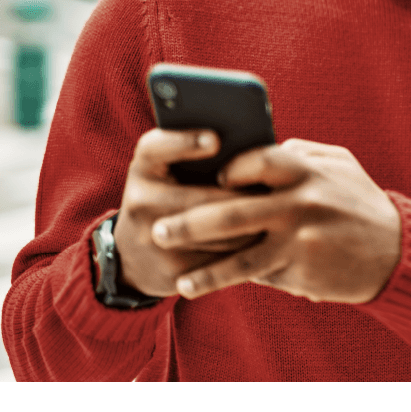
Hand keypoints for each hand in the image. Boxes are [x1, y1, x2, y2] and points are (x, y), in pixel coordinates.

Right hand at [114, 129, 263, 298]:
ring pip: (216, 235)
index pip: (155, 148)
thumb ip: (191, 152)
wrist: (133, 256)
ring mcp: (153, 239)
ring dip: (251, 226)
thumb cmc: (164, 197)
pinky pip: (219, 261)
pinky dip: (245, 252)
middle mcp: (141, 202)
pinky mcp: (171, 271)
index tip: (215, 140)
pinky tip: (265, 243)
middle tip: (274, 191)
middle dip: (241, 196)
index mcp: (143, 169)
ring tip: (277, 216)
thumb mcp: (164, 172)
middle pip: (199, 198)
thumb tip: (248, 145)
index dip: (184, 143)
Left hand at [149, 138, 401, 303]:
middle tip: (157, 230)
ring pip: (240, 258)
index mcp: (307, 171)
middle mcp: (300, 205)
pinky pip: (259, 275)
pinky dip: (229, 278)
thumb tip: (256, 149)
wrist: (398, 252)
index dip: (230, 169)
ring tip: (177, 276)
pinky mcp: (302, 273)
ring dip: (203, 268)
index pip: (257, 161)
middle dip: (190, 223)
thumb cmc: (360, 202)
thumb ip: (298, 153)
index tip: (213, 179)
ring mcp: (300, 243)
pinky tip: (201, 284)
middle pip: (232, 213)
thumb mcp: (338, 165)